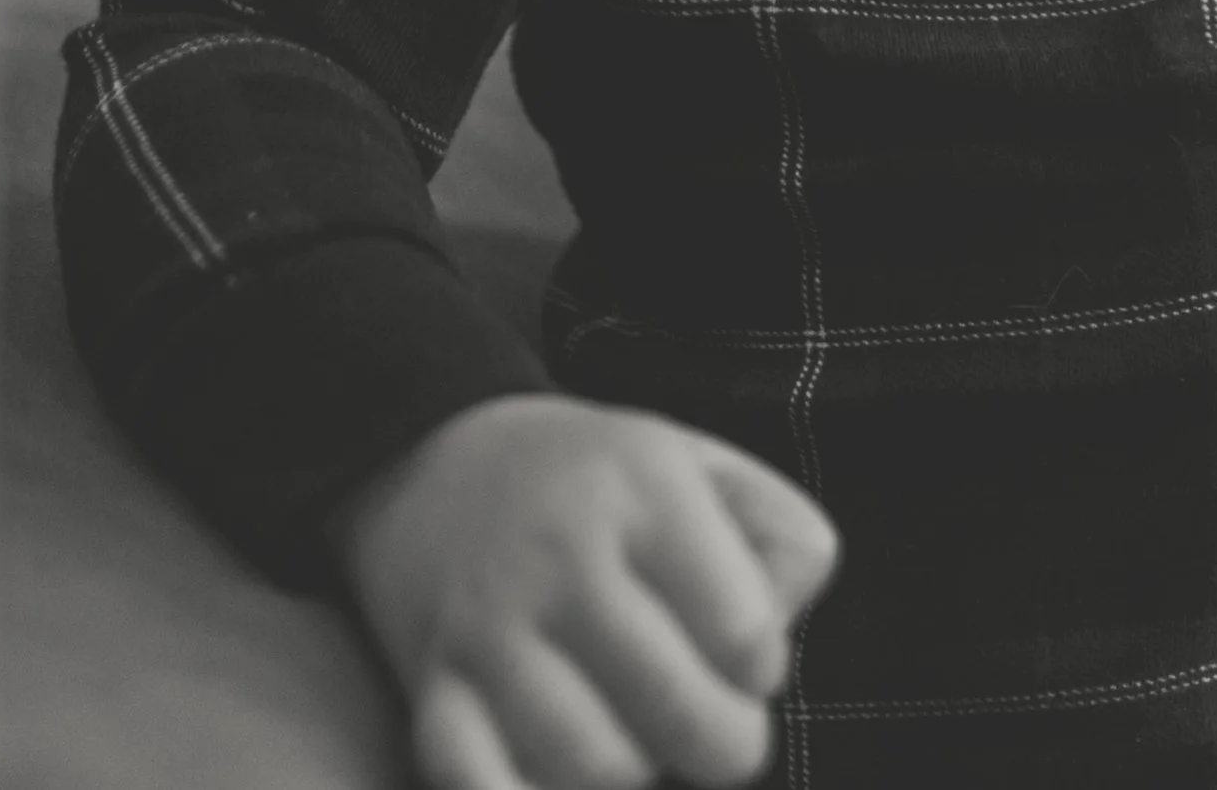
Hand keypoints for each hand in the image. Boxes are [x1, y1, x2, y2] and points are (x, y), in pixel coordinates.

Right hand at [330, 392, 838, 789]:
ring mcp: (491, 627)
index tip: (746, 655)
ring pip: (593, 766)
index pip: (743, 632)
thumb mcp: (708, 468)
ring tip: (636, 730)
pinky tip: (558, 773)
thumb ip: (782, 542)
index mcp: (647, 490)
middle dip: (723, 746)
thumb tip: (776, 640)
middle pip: (677, 713)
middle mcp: (566, 556)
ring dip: (635, 771)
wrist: (443, 458)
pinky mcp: (434, 687)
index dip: (763, 667)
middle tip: (716, 728)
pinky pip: (480, 787)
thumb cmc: (609, 487)